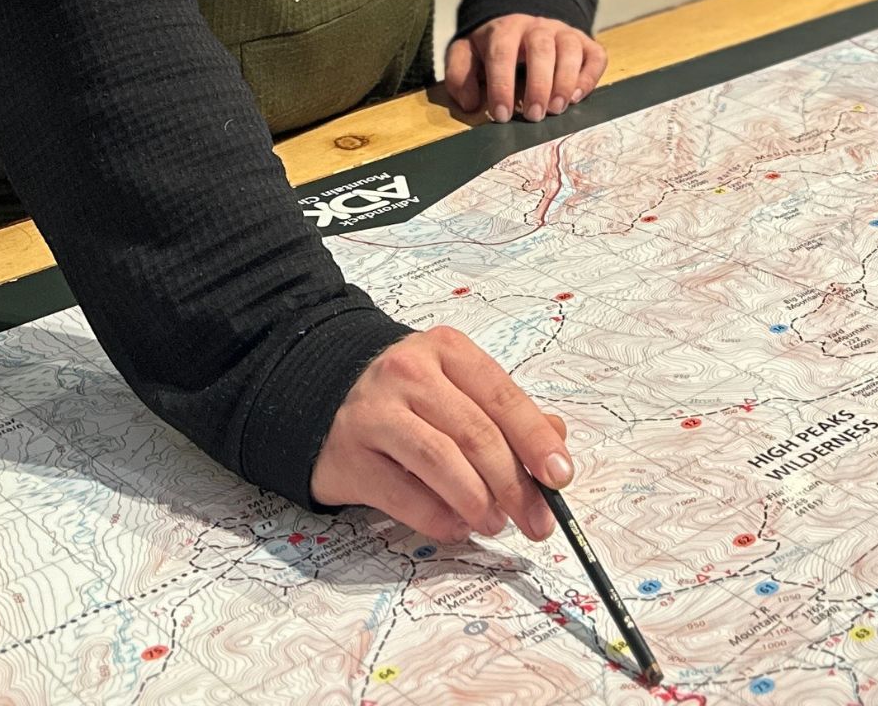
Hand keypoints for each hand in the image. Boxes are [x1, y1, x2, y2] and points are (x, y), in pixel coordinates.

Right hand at [310, 327, 573, 543]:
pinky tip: (458, 525)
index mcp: (445, 351)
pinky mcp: (351, 457)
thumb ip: (505, 412)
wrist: (317, 391)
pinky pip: (406, 497)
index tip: (561, 477)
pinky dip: (441, 519)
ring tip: (495, 523)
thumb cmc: (404, 395)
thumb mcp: (455, 385)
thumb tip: (557, 444)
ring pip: (442, 463)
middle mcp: (408, 375)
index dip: (536, 440)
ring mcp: (375, 414)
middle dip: (515, 486)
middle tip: (537, 521)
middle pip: (476, 435)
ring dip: (480, 503)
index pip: (502, 396)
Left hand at [446, 15, 607, 122]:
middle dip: (538, 84)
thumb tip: (470, 102)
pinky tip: (577, 96)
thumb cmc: (492, 49)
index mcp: (504, 29)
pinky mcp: (585, 43)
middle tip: (533, 116)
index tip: (502, 114)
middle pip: (541, 48)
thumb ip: (460, 75)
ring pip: (570, 49)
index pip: (502, 53)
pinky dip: (590, 76)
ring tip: (556, 109)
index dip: (502, 85)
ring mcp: (563, 33)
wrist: (520, 25)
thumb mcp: (466, 55)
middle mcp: (537, 27)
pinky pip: (595, 55)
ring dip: (565, 81)